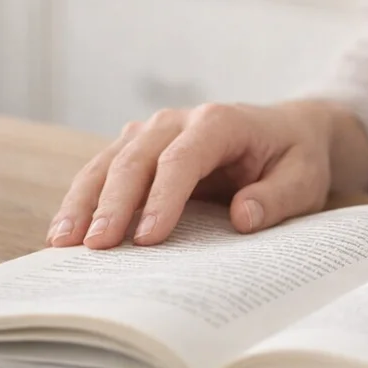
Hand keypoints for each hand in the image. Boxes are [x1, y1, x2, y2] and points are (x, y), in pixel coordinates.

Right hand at [45, 99, 367, 249]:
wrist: (290, 132)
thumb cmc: (295, 157)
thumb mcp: (304, 179)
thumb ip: (277, 197)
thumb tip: (242, 217)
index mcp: (223, 121)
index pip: (185, 157)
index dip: (164, 196)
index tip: (149, 238)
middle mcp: (183, 120)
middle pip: (139, 156)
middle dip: (115, 202)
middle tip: (97, 247)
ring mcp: (158, 131)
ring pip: (112, 159)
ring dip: (86, 199)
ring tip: (63, 242)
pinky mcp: (143, 148)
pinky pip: (107, 169)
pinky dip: (85, 197)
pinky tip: (67, 231)